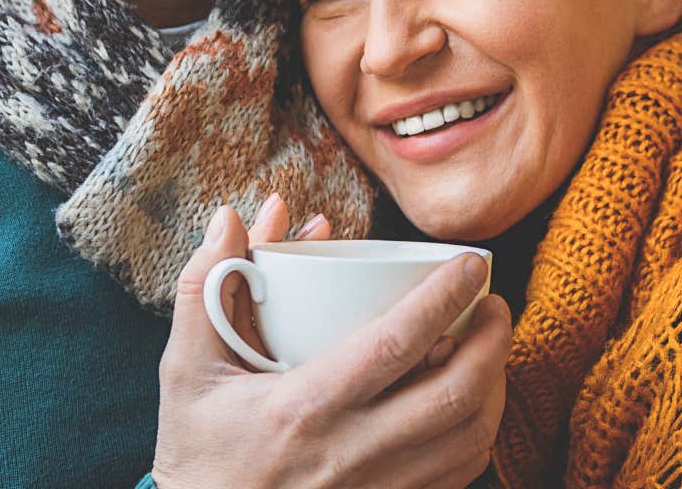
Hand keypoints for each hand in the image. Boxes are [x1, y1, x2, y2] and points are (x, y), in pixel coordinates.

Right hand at [152, 194, 511, 488]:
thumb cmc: (199, 450)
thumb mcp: (186, 370)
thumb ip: (205, 290)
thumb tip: (230, 218)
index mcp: (302, 408)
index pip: (395, 344)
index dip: (443, 297)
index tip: (470, 262)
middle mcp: (349, 453)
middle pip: (454, 395)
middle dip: (491, 341)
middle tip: (494, 303)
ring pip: (469, 439)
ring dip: (495, 386)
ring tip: (489, 346)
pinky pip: (459, 475)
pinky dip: (479, 432)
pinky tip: (472, 402)